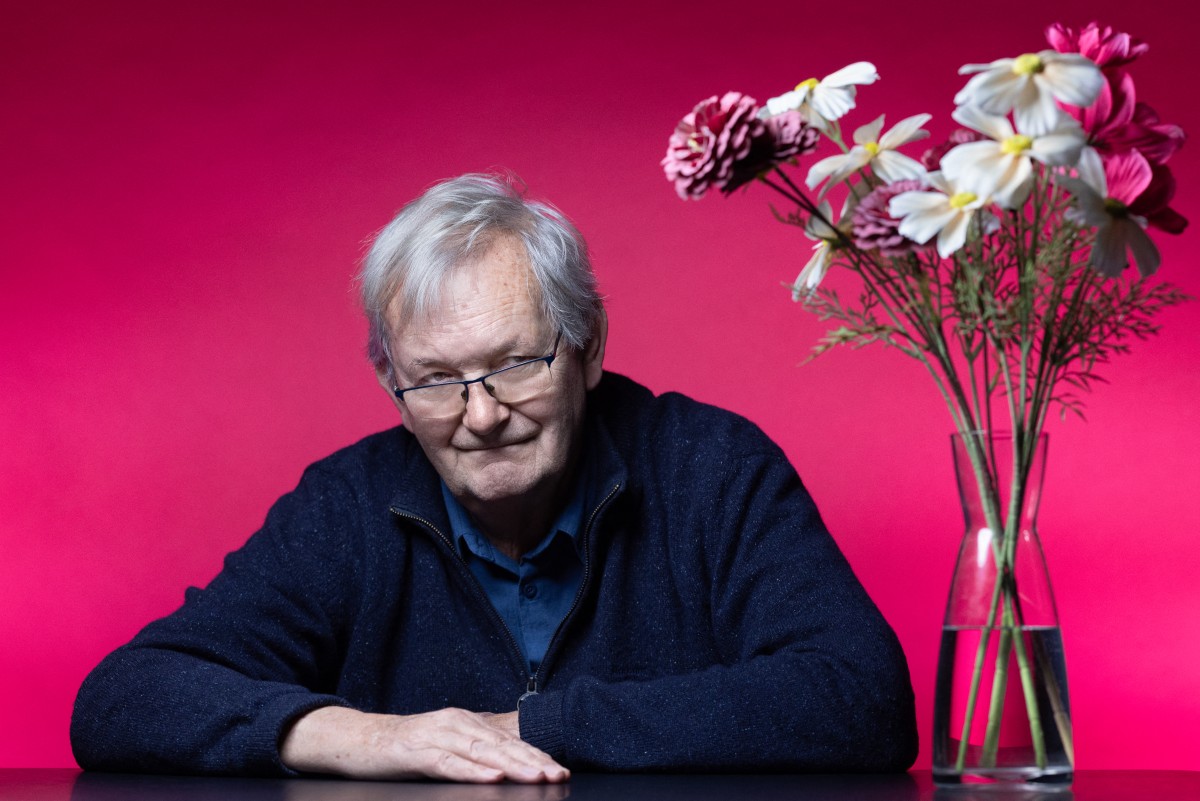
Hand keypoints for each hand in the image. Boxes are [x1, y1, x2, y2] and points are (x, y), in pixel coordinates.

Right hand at [280, 706, 567, 783]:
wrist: (360, 739)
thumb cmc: (406, 748)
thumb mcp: (448, 745)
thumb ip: (475, 752)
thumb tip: (508, 767)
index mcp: (468, 722)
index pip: (510, 741)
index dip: (537, 755)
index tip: (562, 769)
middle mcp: (457, 723)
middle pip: (502, 745)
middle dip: (534, 761)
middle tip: (559, 774)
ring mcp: (437, 735)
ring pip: (481, 752)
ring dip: (511, 766)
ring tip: (536, 776)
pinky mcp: (417, 751)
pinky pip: (449, 763)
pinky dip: (472, 771)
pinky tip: (491, 778)